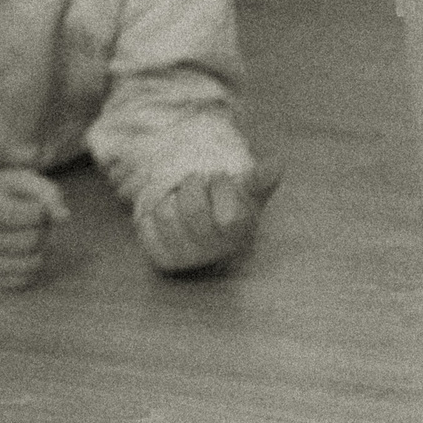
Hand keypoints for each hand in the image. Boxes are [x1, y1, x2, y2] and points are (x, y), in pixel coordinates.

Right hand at [0, 168, 68, 289]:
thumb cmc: (0, 195)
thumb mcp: (18, 182)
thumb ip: (45, 191)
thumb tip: (63, 217)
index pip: (28, 215)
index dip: (40, 210)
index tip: (32, 204)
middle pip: (31, 240)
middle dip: (40, 230)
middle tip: (29, 222)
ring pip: (31, 263)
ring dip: (38, 250)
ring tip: (24, 236)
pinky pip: (24, 280)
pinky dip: (29, 267)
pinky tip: (17, 253)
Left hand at [137, 159, 279, 273]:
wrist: (200, 226)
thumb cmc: (226, 204)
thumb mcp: (243, 190)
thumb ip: (258, 179)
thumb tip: (276, 165)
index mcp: (240, 234)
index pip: (230, 215)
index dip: (220, 187)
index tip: (218, 178)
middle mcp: (216, 252)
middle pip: (193, 210)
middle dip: (191, 187)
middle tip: (194, 183)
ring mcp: (188, 258)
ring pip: (167, 215)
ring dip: (169, 198)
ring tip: (179, 200)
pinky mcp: (161, 258)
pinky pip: (145, 227)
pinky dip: (150, 213)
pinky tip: (162, 215)